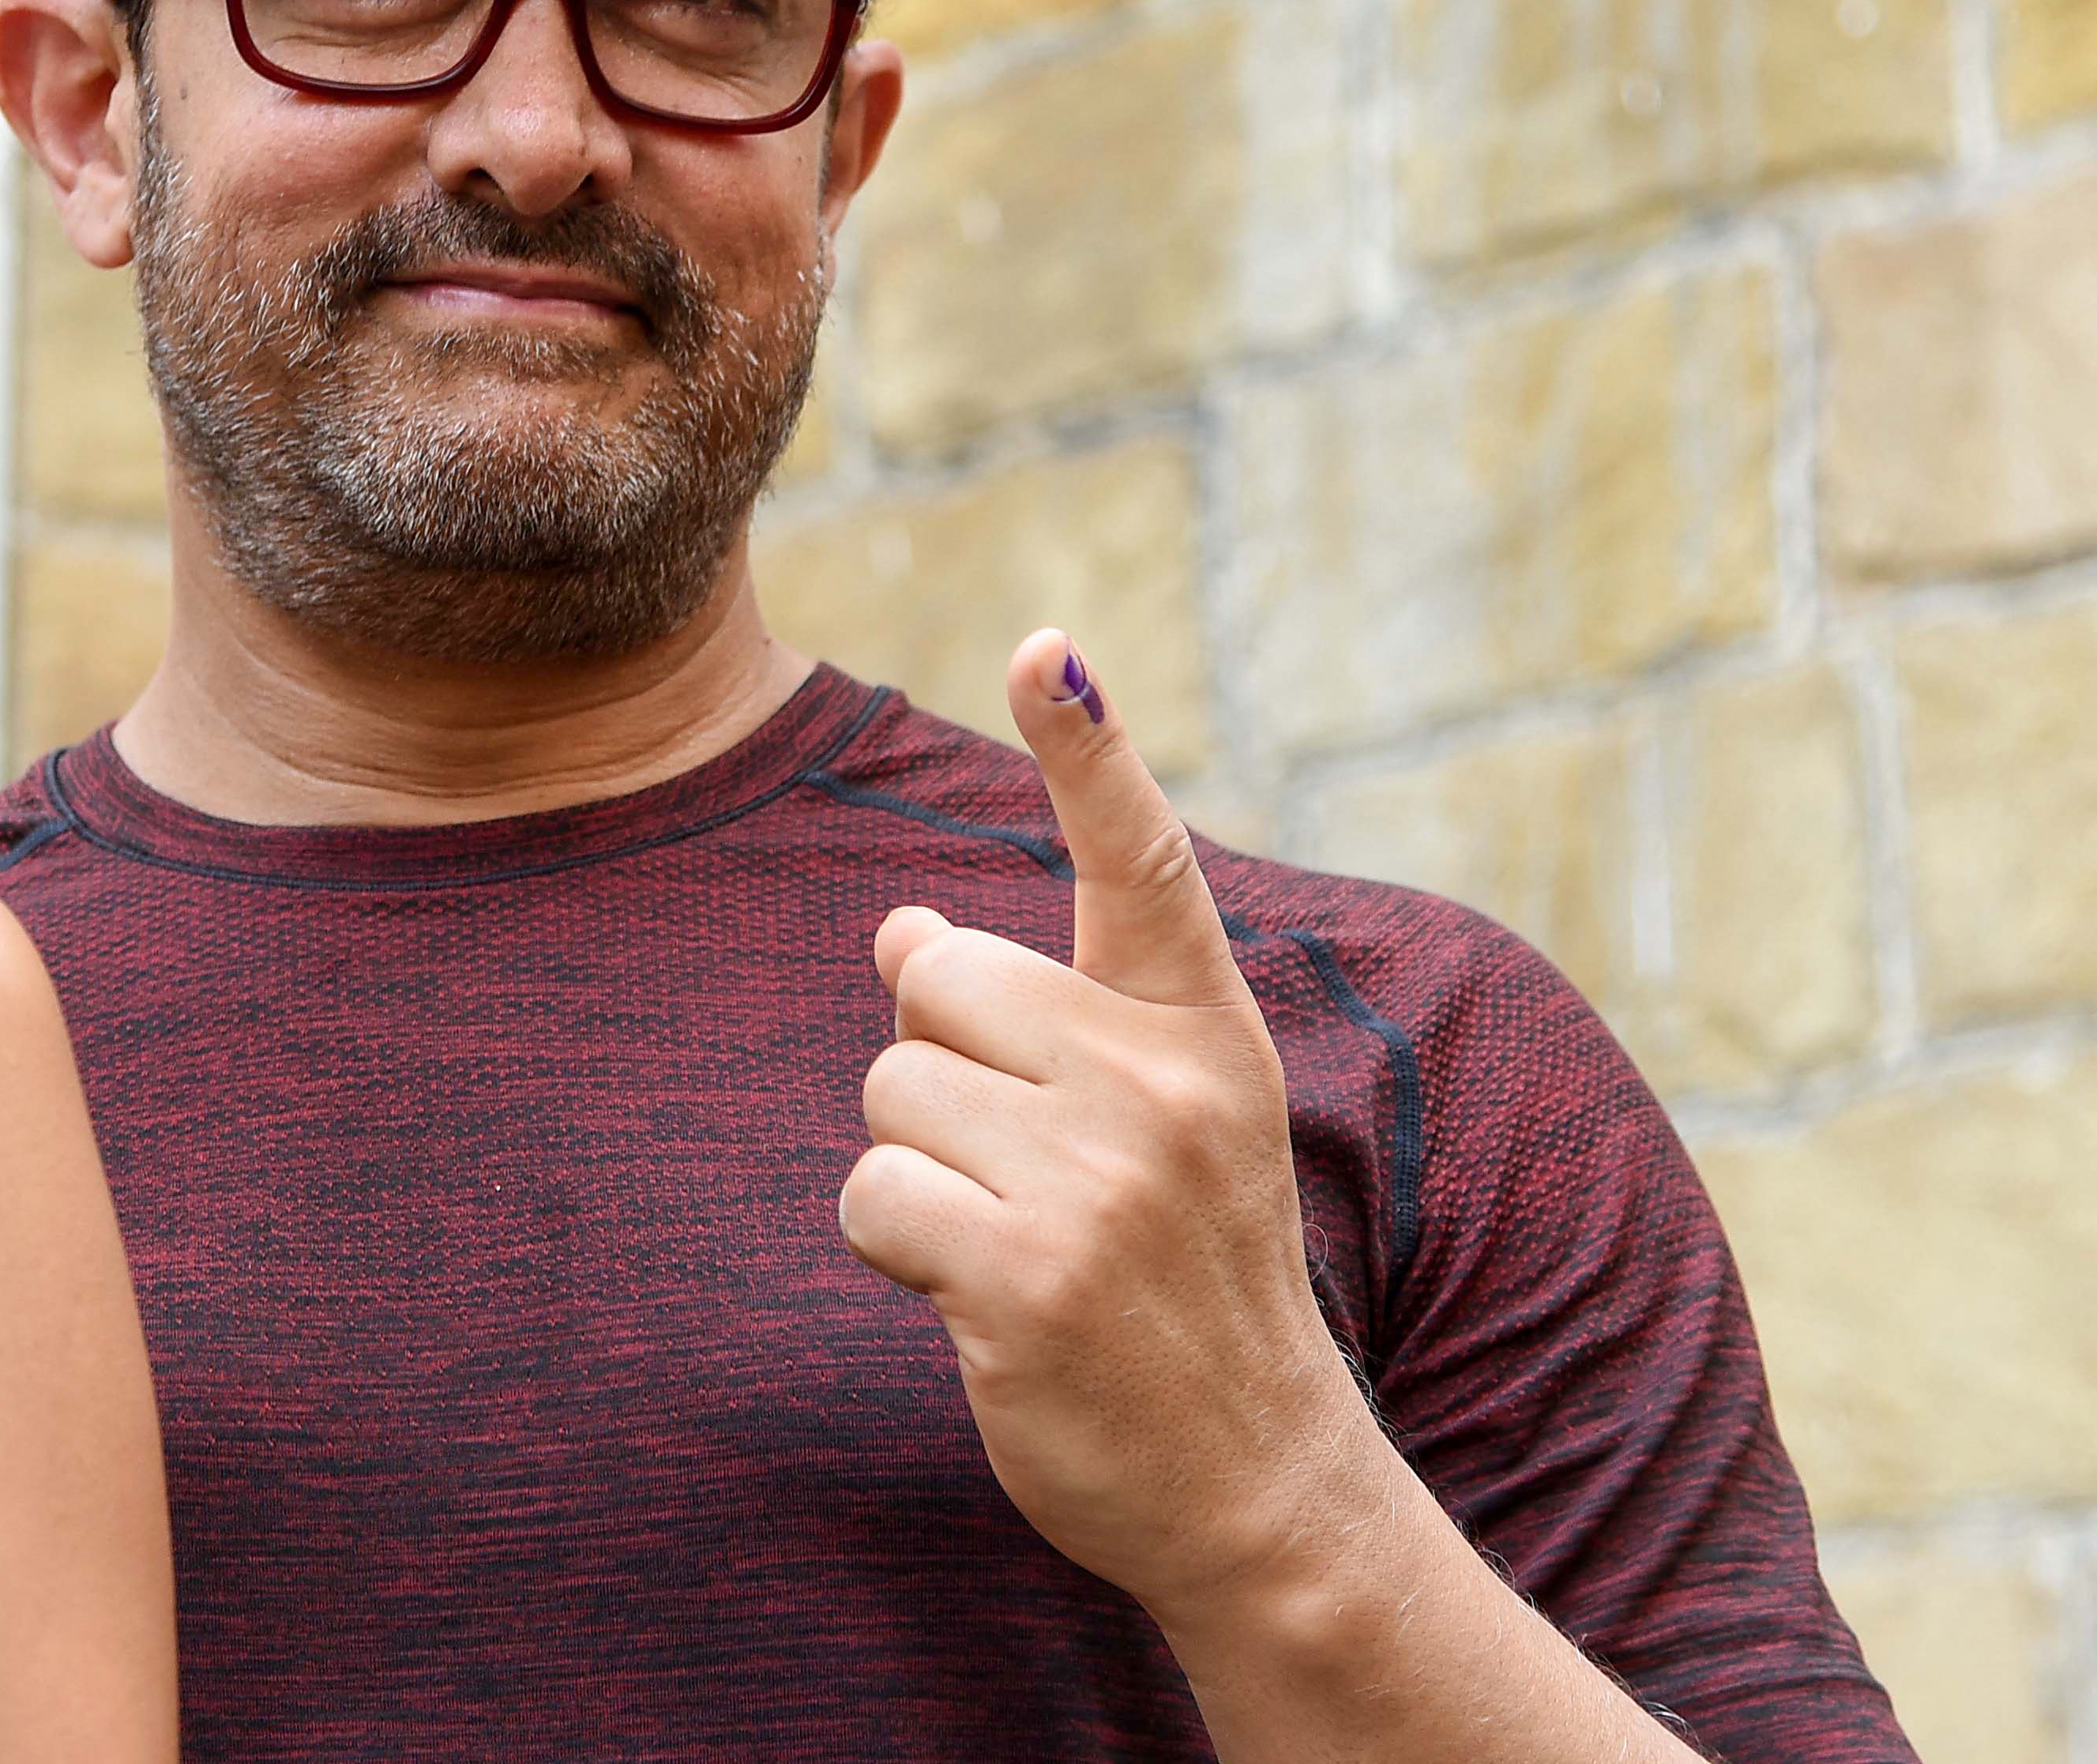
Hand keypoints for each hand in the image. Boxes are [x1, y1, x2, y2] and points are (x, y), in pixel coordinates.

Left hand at [838, 628, 1387, 1632]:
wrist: (1258, 1482)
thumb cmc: (1175, 1281)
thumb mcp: (1141, 1125)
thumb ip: (1039, 1017)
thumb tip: (900, 927)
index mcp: (1202, 1030)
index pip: (1140, 859)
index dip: (1084, 748)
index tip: (1044, 647)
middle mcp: (1162, 1084)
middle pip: (938, 984)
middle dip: (943, 1070)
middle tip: (1030, 1174)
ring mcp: (1100, 1179)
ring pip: (891, 1090)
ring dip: (919, 1172)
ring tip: (1016, 1245)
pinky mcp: (1027, 1274)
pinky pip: (871, 1196)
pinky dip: (896, 1253)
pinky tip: (979, 1301)